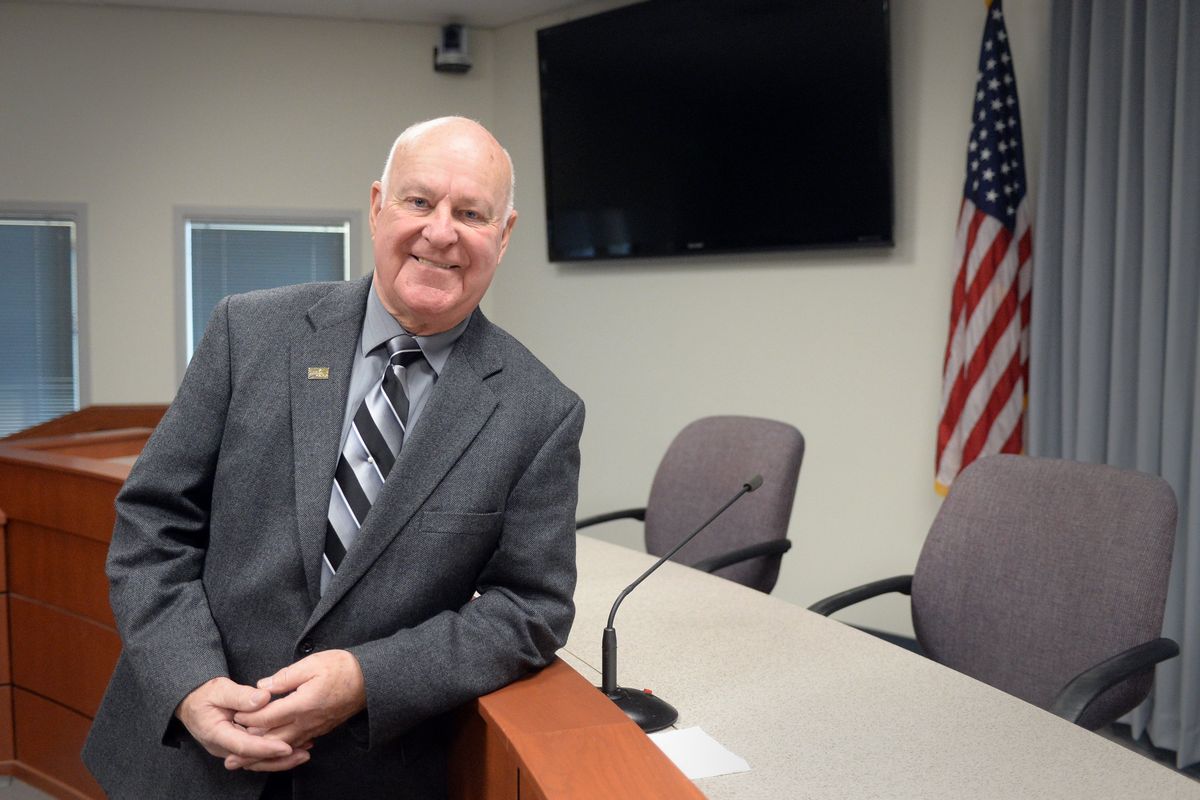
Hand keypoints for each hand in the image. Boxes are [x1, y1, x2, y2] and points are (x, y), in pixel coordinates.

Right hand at [175, 677, 306, 771]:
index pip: (244, 746)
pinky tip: (292, 747)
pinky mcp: (237, 745)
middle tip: (303, 754)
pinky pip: (256, 753)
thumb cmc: (203, 694)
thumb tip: (263, 698)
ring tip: (303, 753)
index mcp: (216, 734)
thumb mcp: (219, 689)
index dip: (266, 748)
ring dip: (279, 760)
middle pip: (253, 759)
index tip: (286, 747)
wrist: (190, 700)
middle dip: (279, 760)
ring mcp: (230, 748)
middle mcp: (223, 746)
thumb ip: (241, 695)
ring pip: (256, 760)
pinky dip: (273, 753)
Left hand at [226, 650, 366, 768]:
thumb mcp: (312, 664)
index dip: (248, 718)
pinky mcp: (321, 730)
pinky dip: (281, 751)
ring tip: (246, 762)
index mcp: (301, 704)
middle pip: (272, 739)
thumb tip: (262, 686)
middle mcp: (306, 721)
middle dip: (249, 746)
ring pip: (283, 746)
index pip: (267, 716)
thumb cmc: (342, 668)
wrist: (370, 680)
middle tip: (229, 755)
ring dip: (263, 754)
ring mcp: (314, 729)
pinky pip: (297, 744)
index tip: (234, 716)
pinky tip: (274, 752)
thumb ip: (285, 677)